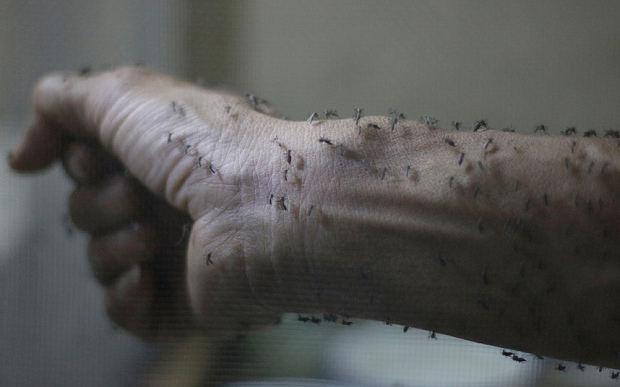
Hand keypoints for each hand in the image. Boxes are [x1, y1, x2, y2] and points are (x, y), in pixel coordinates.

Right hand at [9, 67, 281, 340]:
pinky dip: (126, 294)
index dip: (79, 160)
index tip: (95, 153)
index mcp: (162, 156)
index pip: (88, 164)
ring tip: (157, 231)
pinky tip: (148, 275)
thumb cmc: (206, 145)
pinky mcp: (186, 302)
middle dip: (100, 199)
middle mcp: (170, 202)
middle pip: (87, 210)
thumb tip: (25, 154)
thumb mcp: (124, 94)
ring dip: (115, 241)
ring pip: (100, 258)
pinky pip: (124, 310)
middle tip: (140, 190)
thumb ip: (64, 104)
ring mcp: (178, 254)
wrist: (265, 205)